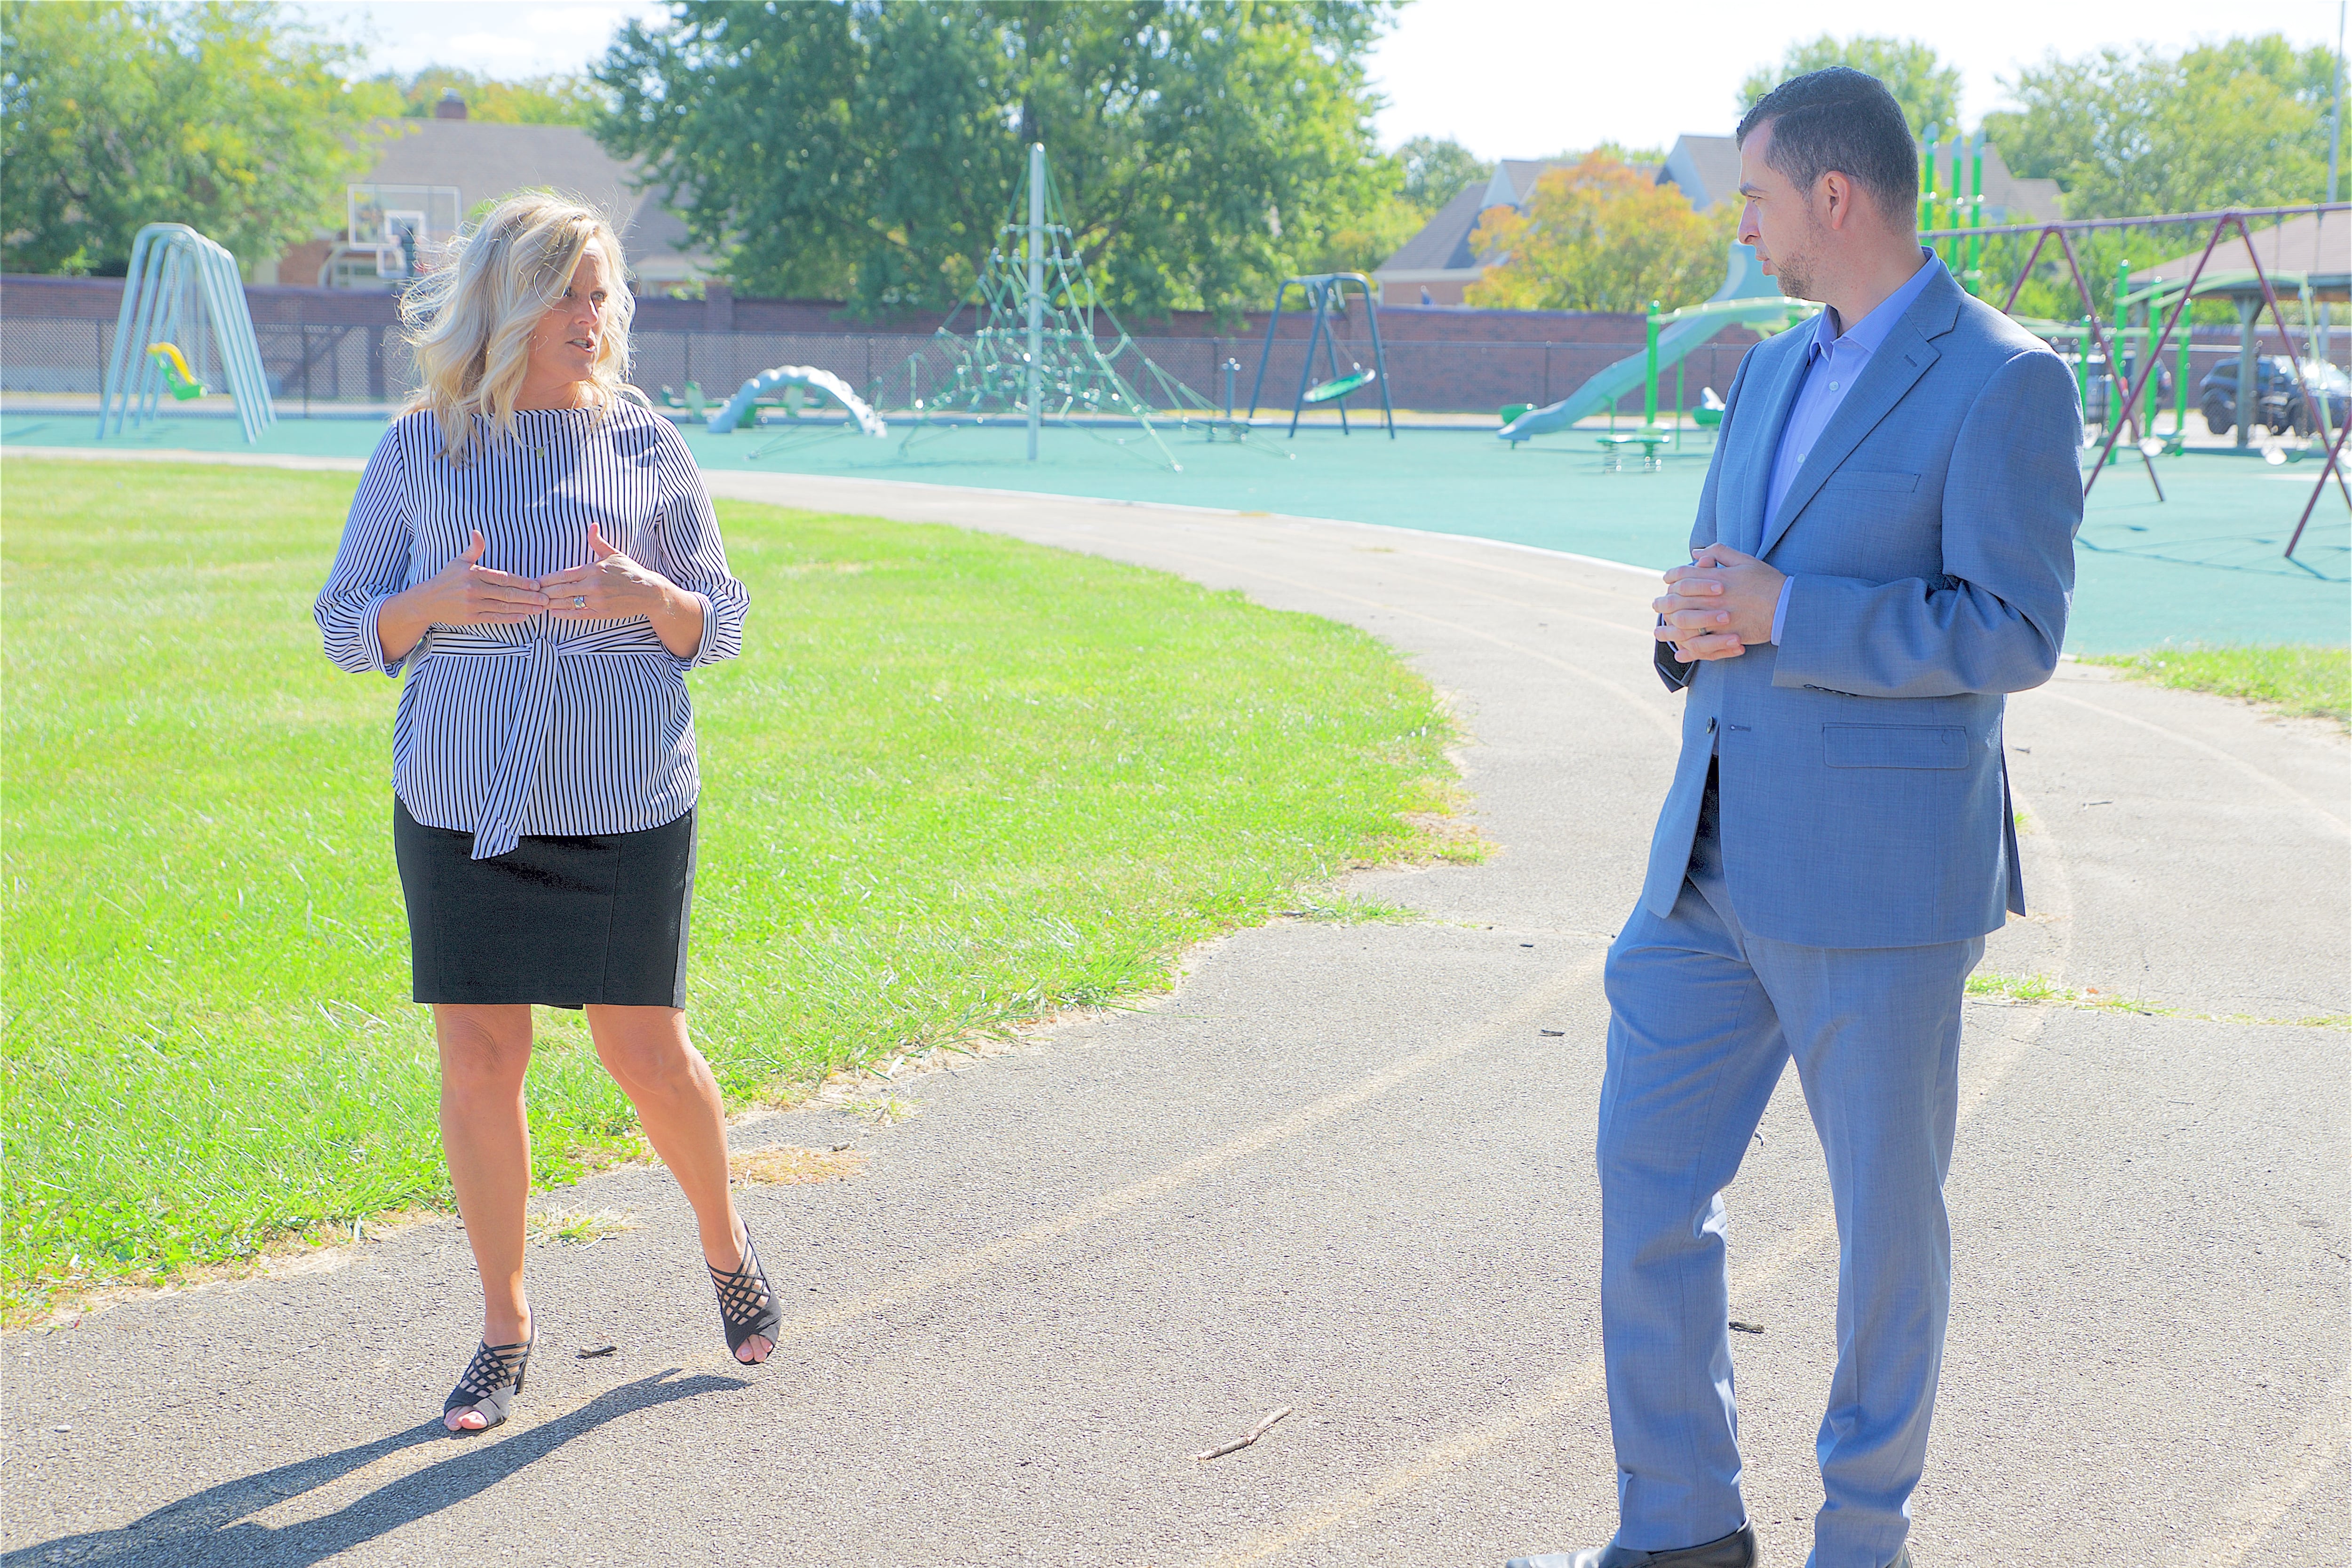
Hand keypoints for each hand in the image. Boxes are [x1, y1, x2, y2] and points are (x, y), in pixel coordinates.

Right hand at [420, 530, 546, 624]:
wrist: (427, 601)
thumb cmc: (447, 579)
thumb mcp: (459, 561)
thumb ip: (474, 548)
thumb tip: (476, 532)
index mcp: (474, 574)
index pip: (503, 577)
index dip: (522, 582)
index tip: (537, 585)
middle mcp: (474, 589)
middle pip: (506, 593)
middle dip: (528, 597)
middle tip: (545, 599)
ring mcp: (472, 605)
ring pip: (503, 606)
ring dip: (523, 608)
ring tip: (539, 609)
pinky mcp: (471, 618)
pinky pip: (494, 618)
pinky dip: (509, 618)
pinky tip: (523, 617)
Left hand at [541, 524, 670, 621]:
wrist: (649, 592)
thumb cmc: (631, 572)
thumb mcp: (614, 554)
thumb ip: (598, 542)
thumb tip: (592, 525)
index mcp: (593, 570)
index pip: (563, 574)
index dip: (547, 579)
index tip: (536, 581)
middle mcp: (593, 585)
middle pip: (561, 590)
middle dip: (545, 592)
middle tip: (532, 593)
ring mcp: (598, 600)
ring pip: (568, 603)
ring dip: (552, 603)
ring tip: (539, 603)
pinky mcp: (602, 613)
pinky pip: (579, 614)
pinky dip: (564, 614)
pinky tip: (554, 613)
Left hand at [1653, 543, 1783, 661]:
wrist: (1788, 606)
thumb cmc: (1768, 581)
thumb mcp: (1745, 560)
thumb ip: (1719, 552)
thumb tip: (1696, 552)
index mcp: (1717, 578)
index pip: (1683, 575)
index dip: (1671, 577)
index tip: (1667, 581)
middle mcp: (1713, 598)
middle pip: (1677, 601)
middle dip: (1663, 603)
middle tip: (1656, 606)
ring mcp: (1719, 619)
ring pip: (1684, 625)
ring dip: (1669, 630)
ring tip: (1660, 632)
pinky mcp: (1727, 636)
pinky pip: (1702, 645)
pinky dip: (1689, 650)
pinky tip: (1681, 652)